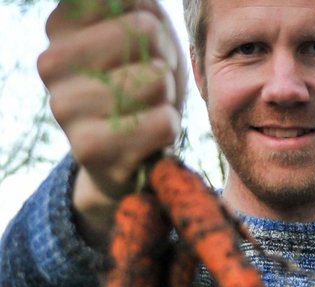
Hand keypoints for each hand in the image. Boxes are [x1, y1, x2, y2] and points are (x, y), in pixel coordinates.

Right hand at [37, 0, 186, 249]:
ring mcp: (64, 107)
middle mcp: (51, 63)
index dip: (153, 24)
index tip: (141, 45)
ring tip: (147, 105)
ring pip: (155, 79)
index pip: (129, 1)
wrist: (132, 148)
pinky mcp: (88, 149)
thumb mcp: (141, 28)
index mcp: (61, 25)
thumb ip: (132, 3)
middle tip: (150, 79)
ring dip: (166, 94)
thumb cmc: (141, 78)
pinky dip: (169, 126)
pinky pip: (163, 122)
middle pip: (144, 32)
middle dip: (162, 57)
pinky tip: (148, 133)